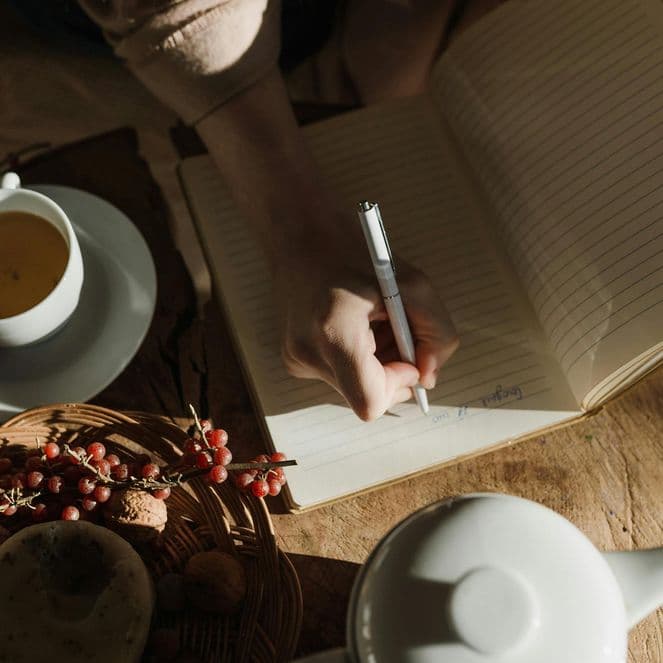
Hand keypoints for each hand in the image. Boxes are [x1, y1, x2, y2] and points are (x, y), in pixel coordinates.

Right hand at [275, 216, 458, 419]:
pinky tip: (354, 326)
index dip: (398, 385)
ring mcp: (296, 359)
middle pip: (366, 396)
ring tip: (370, 322)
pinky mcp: (294, 360)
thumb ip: (437, 334)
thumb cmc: (356, 252)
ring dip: (376, 363)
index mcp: (335, 331)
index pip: (371, 401)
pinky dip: (358, 358)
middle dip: (391, 370)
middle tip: (392, 329)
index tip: (407, 356)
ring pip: (355, 388)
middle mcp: (308, 353)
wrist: (300, 234)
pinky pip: (340, 376)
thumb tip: (428, 378)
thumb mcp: (414, 284)